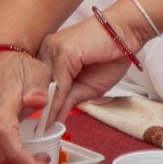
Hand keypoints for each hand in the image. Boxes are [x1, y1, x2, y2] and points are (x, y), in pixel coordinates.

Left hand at [39, 7, 143, 125]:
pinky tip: (53, 116)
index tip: (38, 124)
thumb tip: (56, 119)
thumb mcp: (87, 86)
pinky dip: (56, 101)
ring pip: (46, 85)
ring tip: (42, 128)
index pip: (39, 84)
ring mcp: (53, 49)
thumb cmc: (110, 55)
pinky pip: (58, 82)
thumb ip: (69, 99)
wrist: (126, 34)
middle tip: (36, 130)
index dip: (40, 104)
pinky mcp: (63, 51)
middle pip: (38, 84)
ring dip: (46, 108)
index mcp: (51, 55)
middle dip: (38, 107)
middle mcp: (48, 50)